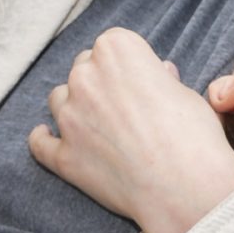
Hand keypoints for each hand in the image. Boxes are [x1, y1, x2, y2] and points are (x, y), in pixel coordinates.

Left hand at [29, 28, 233, 232]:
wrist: (185, 187)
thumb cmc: (193, 137)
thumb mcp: (186, 94)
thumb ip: (162, 80)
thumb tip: (160, 74)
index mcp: (117, 49)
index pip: (111, 45)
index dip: (126, 64)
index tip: (139, 81)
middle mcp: (86, 75)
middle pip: (83, 68)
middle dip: (98, 83)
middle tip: (121, 107)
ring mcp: (70, 116)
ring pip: (59, 99)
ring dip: (73, 108)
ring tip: (99, 127)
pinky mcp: (64, 154)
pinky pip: (40, 142)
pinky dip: (43, 139)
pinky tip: (45, 137)